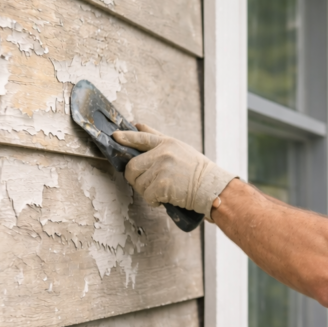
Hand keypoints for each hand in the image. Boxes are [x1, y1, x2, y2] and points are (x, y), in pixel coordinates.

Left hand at [113, 123, 236, 221]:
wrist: (211, 187)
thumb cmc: (197, 170)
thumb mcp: (179, 148)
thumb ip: (157, 137)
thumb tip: (138, 125)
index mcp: (167, 143)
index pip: (141, 138)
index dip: (126, 137)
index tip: (115, 137)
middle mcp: (163, 153)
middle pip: (132, 166)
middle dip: (135, 178)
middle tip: (146, 184)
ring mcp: (162, 169)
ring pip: (139, 183)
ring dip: (147, 191)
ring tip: (162, 191)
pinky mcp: (162, 185)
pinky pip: (147, 195)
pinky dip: (154, 201)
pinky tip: (165, 199)